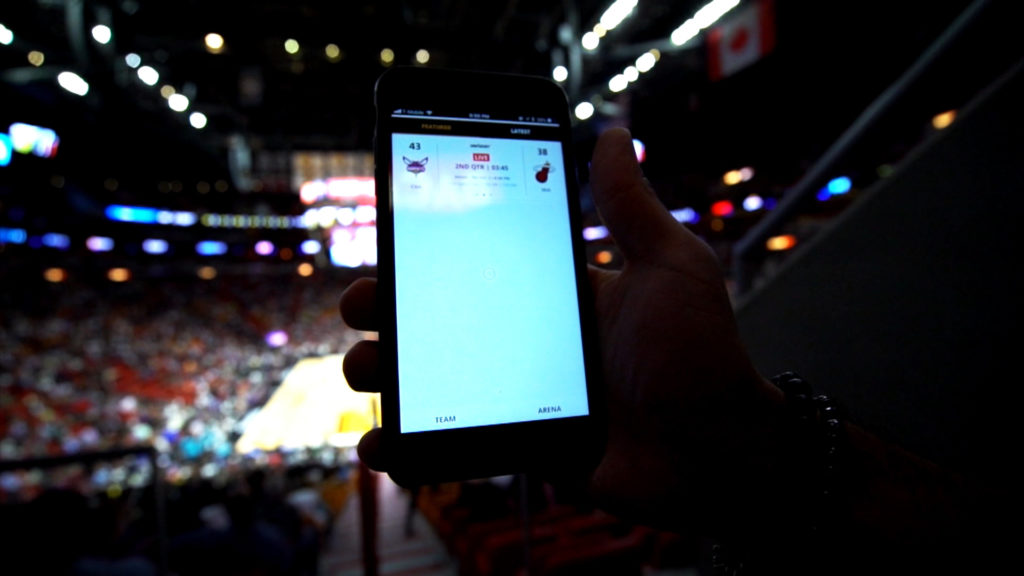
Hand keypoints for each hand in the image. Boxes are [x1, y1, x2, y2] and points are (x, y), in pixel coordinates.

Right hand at [339, 127, 786, 536]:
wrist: (718, 453)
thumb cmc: (699, 356)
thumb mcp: (669, 265)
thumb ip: (631, 206)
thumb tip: (613, 133)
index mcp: (557, 295)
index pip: (477, 267)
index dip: (427, 258)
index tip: (390, 245)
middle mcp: (529, 341)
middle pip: (440, 320)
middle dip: (389, 313)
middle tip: (363, 308)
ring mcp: (518, 397)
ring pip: (434, 381)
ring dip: (388, 374)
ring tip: (366, 370)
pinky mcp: (518, 444)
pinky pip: (450, 445)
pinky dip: (408, 448)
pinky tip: (382, 443)